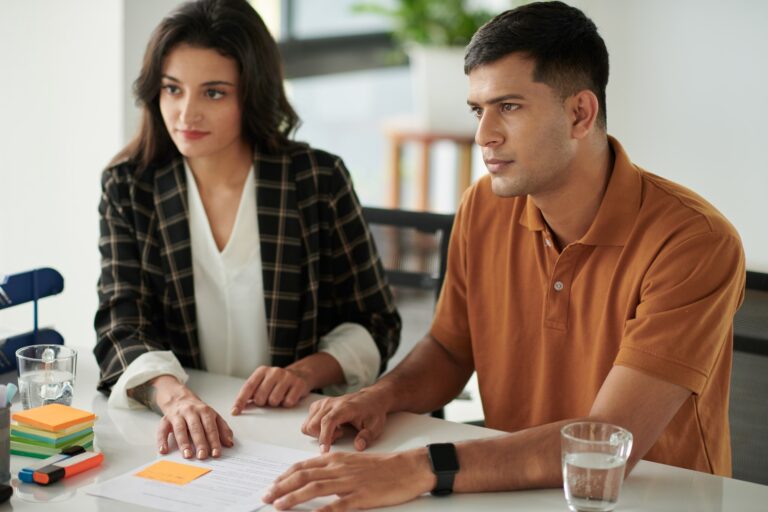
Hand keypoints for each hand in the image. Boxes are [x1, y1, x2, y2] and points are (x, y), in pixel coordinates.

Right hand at [153, 377, 233, 459]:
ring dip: (184, 443)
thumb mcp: (213, 416)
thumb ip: (223, 429)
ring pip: (180, 429)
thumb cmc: (198, 411)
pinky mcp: (165, 420)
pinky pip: (162, 430)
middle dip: (200, 442)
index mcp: (205, 411)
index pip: (211, 427)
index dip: (214, 441)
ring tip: (187, 455)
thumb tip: (229, 443)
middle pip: (196, 428)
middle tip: (203, 456)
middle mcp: (191, 412)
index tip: (216, 453)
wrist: (179, 398)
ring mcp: (177, 415)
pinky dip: (162, 440)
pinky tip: (164, 450)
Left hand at [231, 366, 311, 413]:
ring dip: (275, 403)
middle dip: (262, 402)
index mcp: (262, 371)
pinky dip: (287, 403)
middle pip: (260, 397)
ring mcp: (287, 377)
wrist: (300, 373)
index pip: (248, 387)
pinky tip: (288, 396)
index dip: (240, 401)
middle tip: (268, 398)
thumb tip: (236, 408)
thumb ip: (250, 393)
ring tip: (279, 397)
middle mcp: (274, 372)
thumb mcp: (262, 383)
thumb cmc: (277, 382)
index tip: (235, 411)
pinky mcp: (298, 384)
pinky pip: (288, 402)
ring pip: (274, 401)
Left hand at [262, 449, 434, 510]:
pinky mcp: (361, 497)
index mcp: (337, 459)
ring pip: (315, 488)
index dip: (285, 476)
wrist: (408, 468)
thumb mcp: (354, 462)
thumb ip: (334, 468)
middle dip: (281, 487)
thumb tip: (314, 477)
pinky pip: (338, 506)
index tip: (272, 484)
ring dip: (293, 497)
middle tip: (266, 496)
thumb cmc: (383, 467)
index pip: (303, 466)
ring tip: (278, 505)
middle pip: (304, 476)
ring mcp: (350, 483)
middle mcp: (339, 468)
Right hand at [301, 388, 388, 451]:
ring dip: (318, 433)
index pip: (328, 422)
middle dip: (322, 437)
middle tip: (338, 436)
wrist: (370, 398)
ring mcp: (323, 403)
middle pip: (313, 425)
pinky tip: (330, 427)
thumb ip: (367, 436)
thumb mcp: (375, 426)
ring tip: (335, 431)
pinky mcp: (318, 405)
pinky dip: (315, 428)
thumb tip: (358, 446)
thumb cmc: (372, 412)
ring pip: (308, 424)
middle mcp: (330, 403)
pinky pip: (308, 420)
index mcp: (344, 407)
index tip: (325, 451)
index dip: (324, 437)